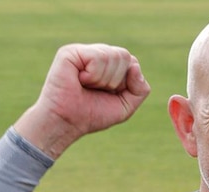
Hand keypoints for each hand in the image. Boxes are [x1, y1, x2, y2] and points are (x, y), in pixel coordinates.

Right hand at [15, 43, 150, 157]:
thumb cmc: (92, 115)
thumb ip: (140, 89)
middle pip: (125, 56)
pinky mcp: (71, 52)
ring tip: (86, 86)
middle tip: (96, 90)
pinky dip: (93, 75)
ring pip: (113, 56)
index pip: (132, 62)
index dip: (126, 83)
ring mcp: (83, 51)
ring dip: (103, 80)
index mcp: (109, 65)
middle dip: (116, 81)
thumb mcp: (125, 106)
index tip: (108, 94)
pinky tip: (79, 80)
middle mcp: (97, 55)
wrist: (67, 123)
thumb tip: (135, 66)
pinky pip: (98, 57)